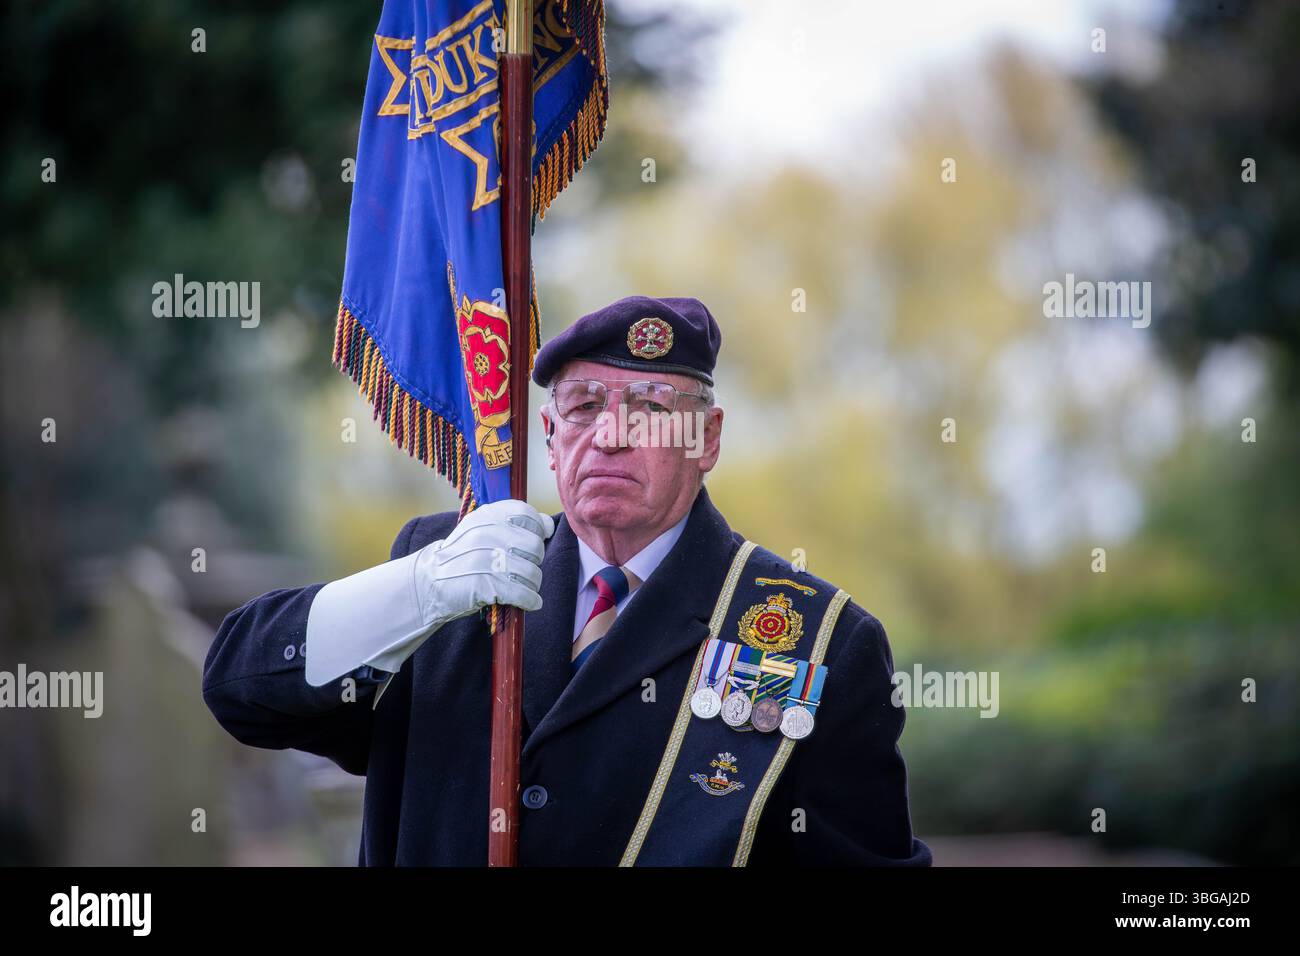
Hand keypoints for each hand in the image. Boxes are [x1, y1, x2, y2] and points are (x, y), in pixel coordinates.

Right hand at [415, 499, 555, 625]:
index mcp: (487, 516)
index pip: (528, 514)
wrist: (428, 583)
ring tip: (520, 587)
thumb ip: (513, 524)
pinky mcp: (486, 585)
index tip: (535, 540)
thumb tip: (549, 524)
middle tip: (521, 569)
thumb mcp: (480, 530)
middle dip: (533, 561)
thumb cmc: (463, 557)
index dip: (538, 529)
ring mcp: (486, 559)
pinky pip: (524, 594)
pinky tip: (528, 602)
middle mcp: (487, 533)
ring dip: (531, 584)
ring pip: (532, 573)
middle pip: (535, 546)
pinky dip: (530, 600)